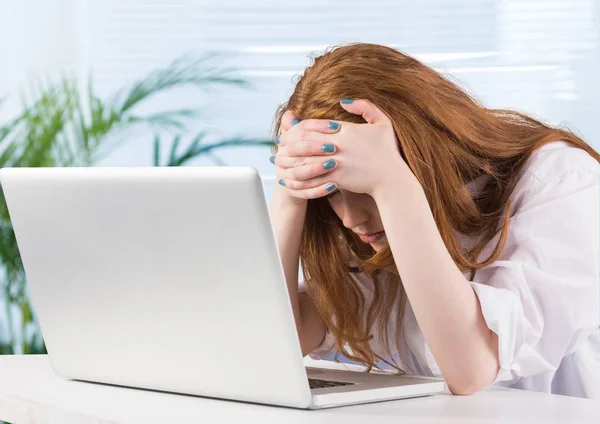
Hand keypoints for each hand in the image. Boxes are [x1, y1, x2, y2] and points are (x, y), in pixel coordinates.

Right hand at [271, 110, 341, 202]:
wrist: (296, 183)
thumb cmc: (305, 156)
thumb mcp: (302, 140)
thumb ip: (300, 127)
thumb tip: (290, 114)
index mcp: (285, 142)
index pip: (299, 130)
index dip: (317, 127)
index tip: (337, 127)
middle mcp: (281, 158)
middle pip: (295, 150)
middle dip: (314, 148)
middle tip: (333, 147)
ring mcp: (286, 176)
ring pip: (299, 173)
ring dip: (316, 169)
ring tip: (334, 165)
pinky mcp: (293, 192)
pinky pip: (305, 192)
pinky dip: (319, 189)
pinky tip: (334, 185)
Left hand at [273, 99, 412, 199]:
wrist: (392, 179)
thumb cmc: (388, 152)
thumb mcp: (383, 123)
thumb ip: (365, 107)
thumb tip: (343, 101)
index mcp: (345, 129)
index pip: (314, 124)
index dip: (299, 127)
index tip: (291, 131)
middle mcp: (338, 144)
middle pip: (305, 140)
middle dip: (289, 142)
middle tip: (279, 145)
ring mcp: (336, 161)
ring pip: (305, 158)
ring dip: (290, 161)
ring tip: (279, 163)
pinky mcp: (336, 178)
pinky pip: (311, 178)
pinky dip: (299, 179)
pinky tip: (290, 180)